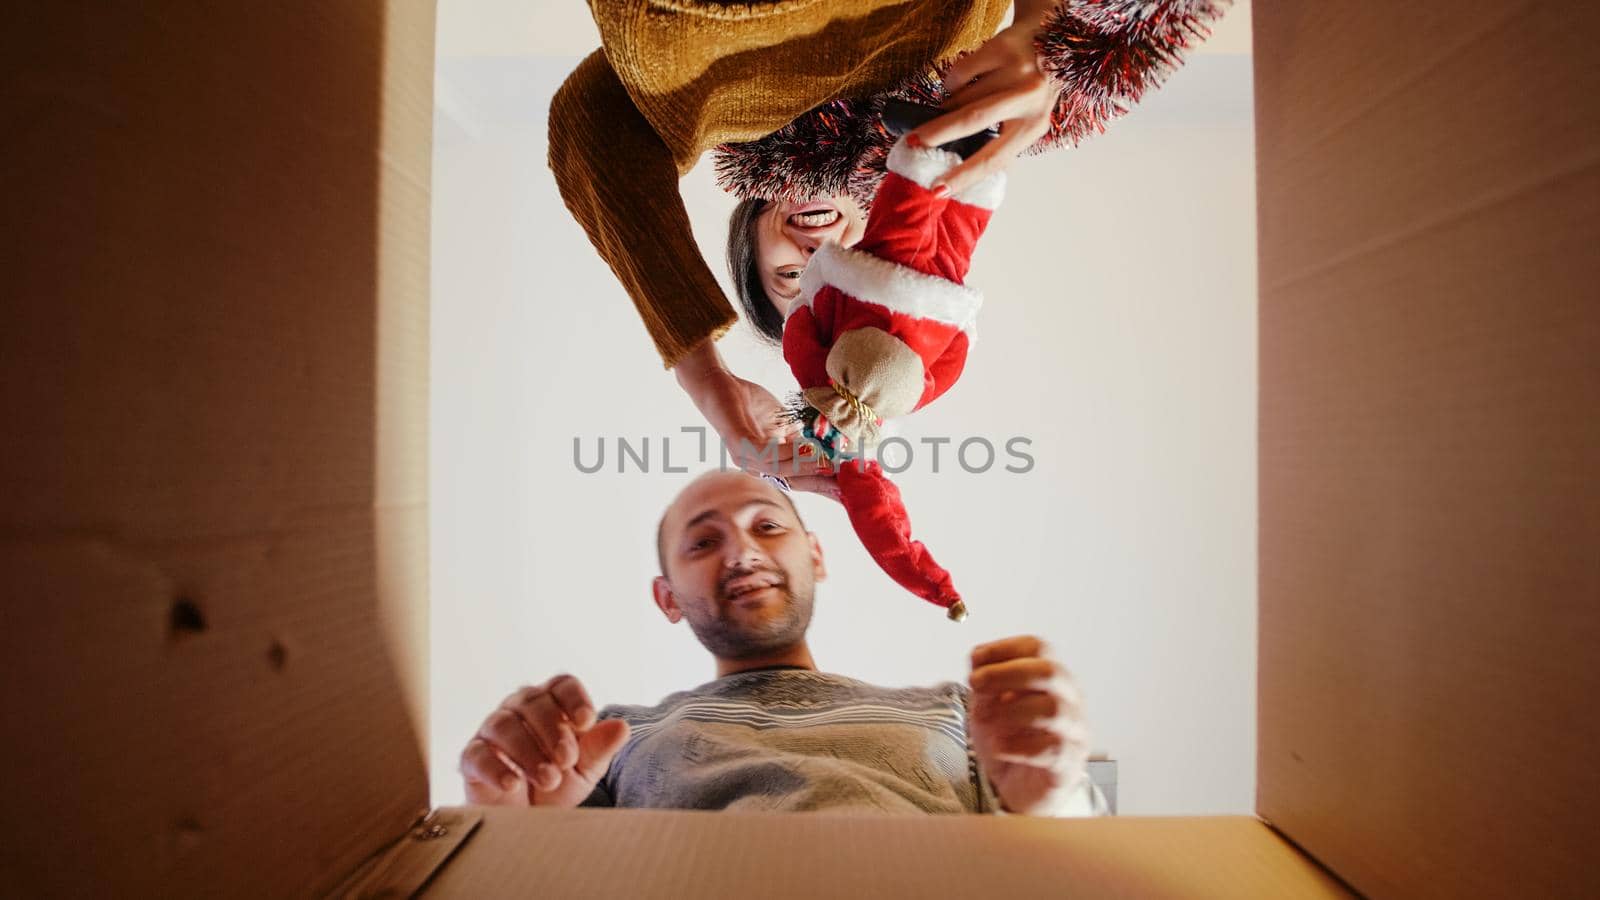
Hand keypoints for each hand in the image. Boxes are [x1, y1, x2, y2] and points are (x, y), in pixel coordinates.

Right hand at [458, 674, 630, 807]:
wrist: (528, 819)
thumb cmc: (558, 782)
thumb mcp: (585, 769)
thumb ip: (600, 748)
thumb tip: (621, 728)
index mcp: (552, 703)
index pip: (562, 685)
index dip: (574, 699)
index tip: (586, 722)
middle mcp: (520, 708)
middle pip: (533, 701)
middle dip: (552, 731)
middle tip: (566, 760)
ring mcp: (492, 730)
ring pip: (504, 725)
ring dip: (528, 752)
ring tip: (549, 778)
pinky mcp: (472, 757)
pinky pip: (478, 754)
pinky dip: (495, 768)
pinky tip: (513, 784)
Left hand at [674, 338, 835, 494]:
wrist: (720, 386)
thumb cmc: (750, 405)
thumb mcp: (783, 425)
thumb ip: (801, 440)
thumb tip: (828, 453)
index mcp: (769, 464)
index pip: (801, 479)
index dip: (824, 484)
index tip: (849, 488)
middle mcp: (758, 467)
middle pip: (795, 481)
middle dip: (820, 483)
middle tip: (846, 483)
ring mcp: (747, 458)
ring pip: (781, 470)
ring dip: (806, 467)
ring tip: (827, 461)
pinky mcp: (739, 444)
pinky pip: (766, 455)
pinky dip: (787, 453)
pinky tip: (805, 446)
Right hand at [909, 20, 1056, 196]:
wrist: (1054, 38)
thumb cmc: (1033, 87)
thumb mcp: (1026, 119)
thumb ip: (1002, 137)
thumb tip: (958, 159)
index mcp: (1033, 127)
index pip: (995, 159)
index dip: (964, 175)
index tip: (938, 190)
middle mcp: (1030, 98)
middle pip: (974, 119)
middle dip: (939, 132)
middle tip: (913, 142)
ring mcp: (1018, 70)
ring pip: (964, 94)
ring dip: (949, 104)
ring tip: (951, 105)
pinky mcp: (1004, 48)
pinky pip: (962, 72)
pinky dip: (954, 82)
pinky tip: (962, 82)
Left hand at [967, 635, 1090, 815]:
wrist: (1019, 788)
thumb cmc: (1009, 740)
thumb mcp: (988, 706)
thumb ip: (985, 684)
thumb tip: (978, 661)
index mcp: (1051, 678)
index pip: (1038, 649)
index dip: (1005, 648)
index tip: (976, 659)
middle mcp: (1069, 699)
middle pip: (1049, 671)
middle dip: (1007, 674)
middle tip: (976, 683)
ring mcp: (1074, 731)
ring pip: (1053, 709)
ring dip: (1011, 711)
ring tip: (986, 722)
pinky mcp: (1069, 763)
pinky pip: (1050, 748)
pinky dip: (1018, 746)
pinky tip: (999, 747)